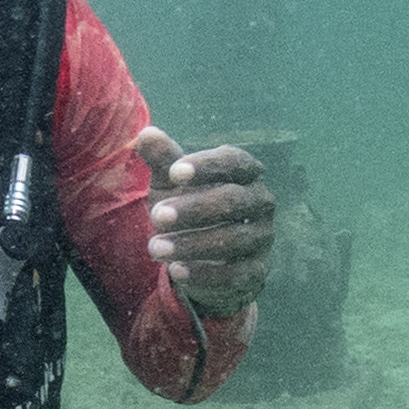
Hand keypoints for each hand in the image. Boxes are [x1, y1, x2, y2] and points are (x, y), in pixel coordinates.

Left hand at [133, 128, 275, 315]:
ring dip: (192, 244)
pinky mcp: (257, 270)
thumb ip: (162, 159)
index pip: (234, 161)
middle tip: (158, 216)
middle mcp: (260, 202)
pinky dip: (206, 274)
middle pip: (234, 200)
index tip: (173, 172)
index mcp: (245, 173)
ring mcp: (262, 237)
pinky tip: (176, 271)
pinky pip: (237, 274)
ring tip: (154, 248)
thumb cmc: (188, 207)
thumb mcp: (172, 183)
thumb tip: (146, 133)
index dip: (206, 165)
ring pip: (234, 239)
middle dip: (194, 208)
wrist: (204, 257)